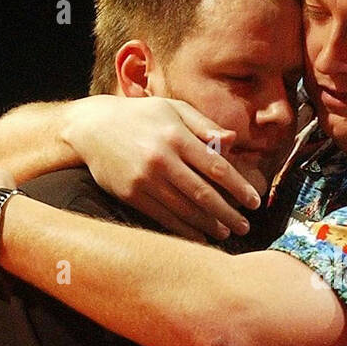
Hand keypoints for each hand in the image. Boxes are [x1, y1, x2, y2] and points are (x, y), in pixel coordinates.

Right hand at [61, 96, 258, 241]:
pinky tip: (199, 236)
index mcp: (176, 136)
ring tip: (225, 233)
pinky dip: (183, 229)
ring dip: (208, 225)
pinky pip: (163, 217)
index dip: (238, 188)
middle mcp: (161, 159)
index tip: (254, 202)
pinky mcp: (131, 194)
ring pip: (184, 209)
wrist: (91, 127)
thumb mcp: (173, 109)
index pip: (216, 167)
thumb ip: (203, 125)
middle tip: (245, 226)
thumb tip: (232, 141)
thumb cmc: (140, 116)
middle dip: (228, 214)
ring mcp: (145, 179)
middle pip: (203, 194)